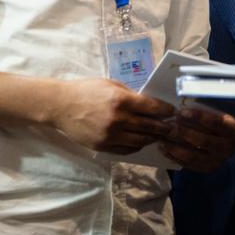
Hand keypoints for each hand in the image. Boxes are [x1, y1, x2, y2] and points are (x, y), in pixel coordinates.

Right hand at [50, 78, 175, 154]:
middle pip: (149, 126)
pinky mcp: (103, 146)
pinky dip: (137, 146)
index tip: (172, 112)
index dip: (165, 111)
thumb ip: (130, 95)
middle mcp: (118, 119)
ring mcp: (111, 135)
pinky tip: (142, 141)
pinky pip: (126, 149)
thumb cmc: (86, 90)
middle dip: (164, 127)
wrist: (61, 106)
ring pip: (140, 140)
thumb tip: (149, 104)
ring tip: (159, 136)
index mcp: (121, 100)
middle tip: (173, 128)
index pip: (152, 108)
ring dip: (152, 138)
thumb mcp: (110, 84)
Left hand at [160, 107, 234, 171]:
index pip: (216, 122)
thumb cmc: (216, 123)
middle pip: (203, 140)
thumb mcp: (216, 115)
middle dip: (183, 132)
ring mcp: (217, 161)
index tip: (181, 112)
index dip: (198, 116)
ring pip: (193, 155)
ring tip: (162, 138)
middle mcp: (227, 148)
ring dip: (175, 147)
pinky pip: (188, 164)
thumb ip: (204, 111)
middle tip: (168, 126)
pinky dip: (174, 157)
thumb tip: (183, 104)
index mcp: (232, 130)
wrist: (225, 143)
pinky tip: (163, 149)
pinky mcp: (207, 169)